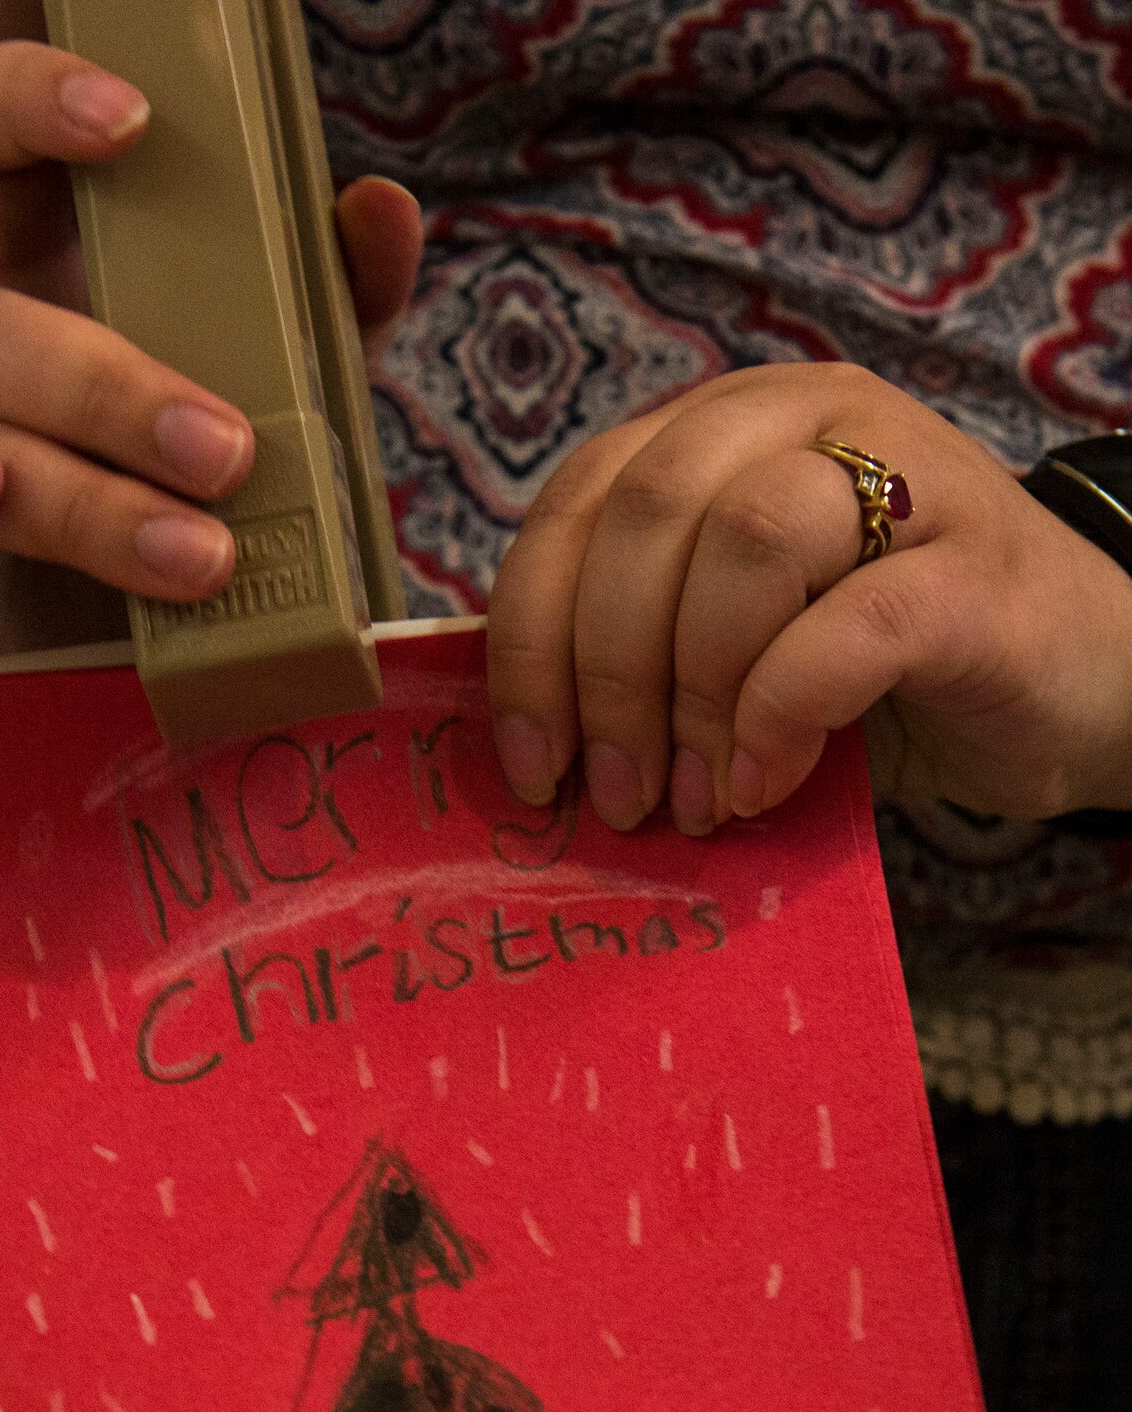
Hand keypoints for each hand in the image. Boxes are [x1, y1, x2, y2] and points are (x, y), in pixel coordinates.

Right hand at [0, 38, 422, 680]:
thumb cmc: (121, 557)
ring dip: (89, 492)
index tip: (131, 122)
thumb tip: (383, 212)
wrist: (12, 701)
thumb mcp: (234, 440)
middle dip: (117, 384)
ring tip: (197, 557)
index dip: (33, 106)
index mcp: (24, 297)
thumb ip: (312, 336)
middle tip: (228, 453)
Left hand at [487, 361, 1131, 830]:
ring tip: (700, 799)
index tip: (531, 767)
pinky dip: (785, 714)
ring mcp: (905, 474)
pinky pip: (850, 623)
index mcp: (723, 429)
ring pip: (745, 539)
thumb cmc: (887, 675)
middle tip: (618, 795)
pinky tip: (768, 782)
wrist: (1081, 686)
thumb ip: (642, 653)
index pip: (581, 500)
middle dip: (605, 676)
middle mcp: (807, 417)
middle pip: (648, 512)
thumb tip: (531, 746)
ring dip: (696, 694)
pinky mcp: (975, 566)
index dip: (531, 638)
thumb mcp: (736, 647)